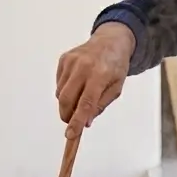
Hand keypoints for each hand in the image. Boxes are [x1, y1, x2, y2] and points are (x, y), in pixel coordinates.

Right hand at [55, 24, 135, 138]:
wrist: (111, 41)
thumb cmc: (116, 66)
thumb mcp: (117, 87)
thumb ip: (101, 105)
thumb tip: (86, 122)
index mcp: (100, 74)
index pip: (86, 103)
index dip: (77, 121)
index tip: (70, 134)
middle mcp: (83, 66)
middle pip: (67, 99)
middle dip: (67, 115)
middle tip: (73, 122)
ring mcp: (71, 61)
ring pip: (60, 93)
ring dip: (67, 102)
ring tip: (82, 95)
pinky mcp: (64, 59)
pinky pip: (59, 83)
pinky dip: (65, 90)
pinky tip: (78, 83)